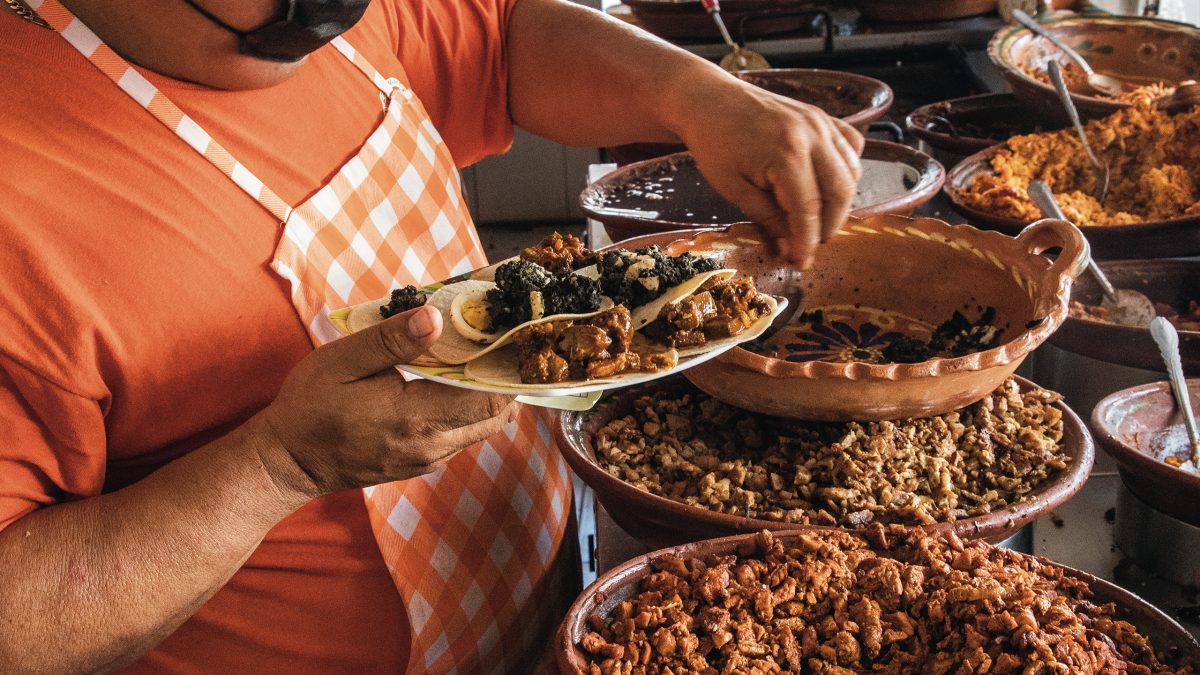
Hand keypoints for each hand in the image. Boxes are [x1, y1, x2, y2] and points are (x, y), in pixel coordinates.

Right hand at [251, 305, 517, 496]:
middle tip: (500, 344)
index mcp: (417, 418)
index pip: (489, 398)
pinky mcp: (422, 464)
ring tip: (478, 359)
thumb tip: (436, 318)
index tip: (512, 337)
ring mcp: (429, 460)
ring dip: (487, 396)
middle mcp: (432, 446)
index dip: (507, 368)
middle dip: (504, 380)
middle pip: (497, 415)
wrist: (288, 461)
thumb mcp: (344, 361)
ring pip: (483, 428)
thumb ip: (392, 339)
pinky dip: (468, 412)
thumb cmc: (310, 406)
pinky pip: (461, 437)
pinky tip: (452, 385)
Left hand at [668, 75, 864, 268]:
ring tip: (816, 221)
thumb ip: (767, 218)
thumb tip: (789, 248)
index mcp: (787, 154)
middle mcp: (812, 135)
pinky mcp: (823, 117)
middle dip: (828, 226)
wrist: (708, 100)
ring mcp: (821, 123)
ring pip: (851, 172)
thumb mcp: (733, 188)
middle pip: (840, 193)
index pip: (809, 210)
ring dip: (840, 203)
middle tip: (809, 244)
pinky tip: (827, 186)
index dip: (807, 242)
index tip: (803, 263)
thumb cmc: (714, 142)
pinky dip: (846, 171)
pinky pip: (850, 147)